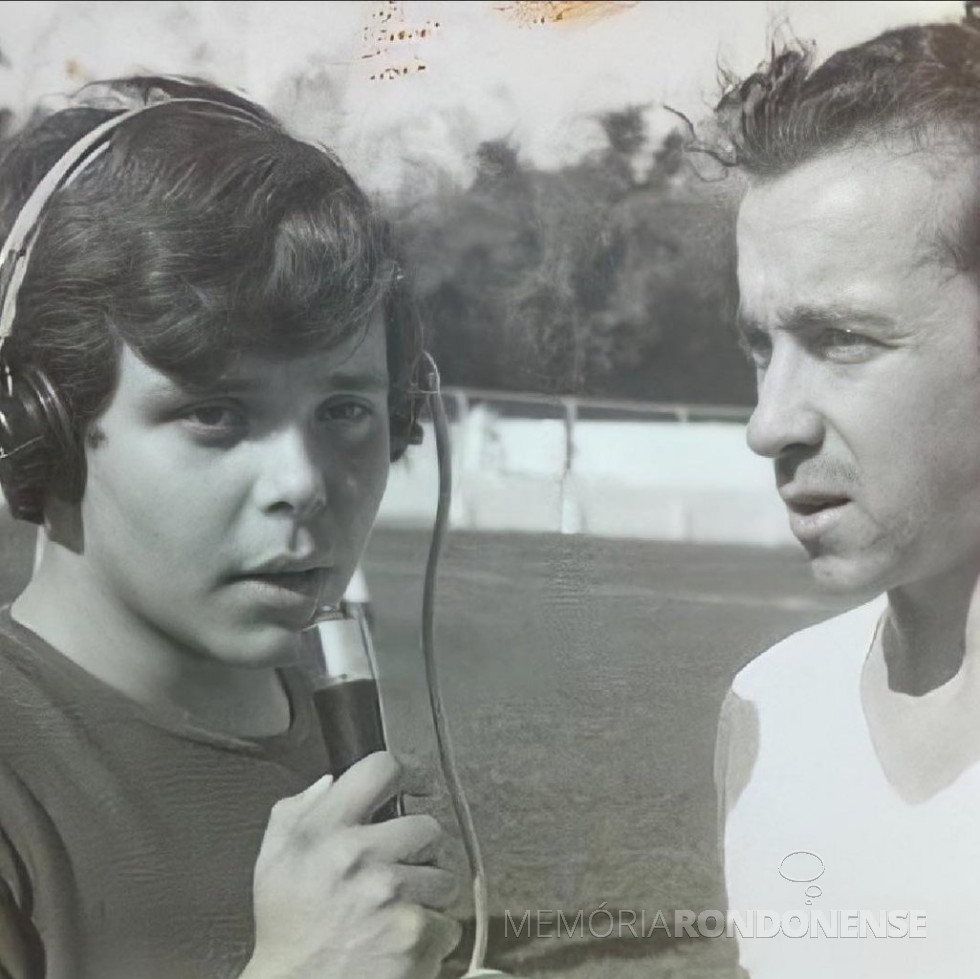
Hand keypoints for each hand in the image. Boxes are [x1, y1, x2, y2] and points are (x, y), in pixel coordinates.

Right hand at [241, 751, 461, 978]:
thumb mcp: (274, 859)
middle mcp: (359, 855)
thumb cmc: (286, 926)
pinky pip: (448, 922)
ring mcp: (391, 896)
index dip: (405, 773)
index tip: (414, 787)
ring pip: (444, 877)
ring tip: (398, 910)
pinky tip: (401, 941)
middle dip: (419, 850)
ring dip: (427, 894)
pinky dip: (431, 935)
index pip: (381, 769)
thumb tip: (332, 780)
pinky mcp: (414, 935)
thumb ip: (297, 810)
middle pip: (427, 826)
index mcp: (325, 829)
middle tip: (400, 869)